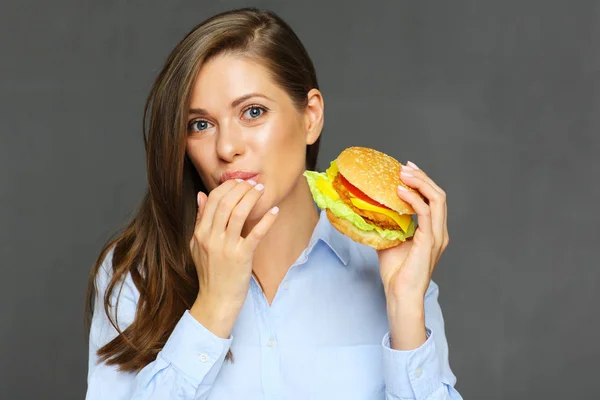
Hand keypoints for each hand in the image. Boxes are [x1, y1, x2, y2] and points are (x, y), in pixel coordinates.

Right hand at [189, 179, 278, 336]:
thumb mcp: (197, 245)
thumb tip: (200, 195)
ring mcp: (226, 247)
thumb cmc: (209, 273)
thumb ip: (200, 220)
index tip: (239, 182)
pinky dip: (266, 220)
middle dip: (241, 188)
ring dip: (252, 197)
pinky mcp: (241, 257)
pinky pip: (256, 233)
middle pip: (226, 202)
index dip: (228, 186)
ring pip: (239, 212)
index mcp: (200, 233)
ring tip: (261, 190)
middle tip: (253, 182)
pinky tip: (274, 212)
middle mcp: (211, 237)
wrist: (216, 300)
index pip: (213, 199)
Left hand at [377, 161, 449, 302]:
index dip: (422, 182)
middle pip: (438, 195)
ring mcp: (436, 236)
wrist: (400, 294)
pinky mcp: (429, 241)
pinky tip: (400, 190)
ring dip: (420, 182)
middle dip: (422, 177)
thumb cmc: (396, 273)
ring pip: (437, 199)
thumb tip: (370, 210)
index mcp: (433, 231)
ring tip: (402, 173)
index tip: (406, 170)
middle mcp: (439, 231)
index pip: (434, 199)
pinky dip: (413, 198)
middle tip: (404, 166)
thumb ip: (386, 225)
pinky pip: (425, 213)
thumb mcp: (389, 241)